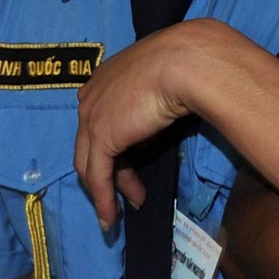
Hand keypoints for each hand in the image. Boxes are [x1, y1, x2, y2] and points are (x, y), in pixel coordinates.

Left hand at [75, 20, 241, 227]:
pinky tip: (111, 217)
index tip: (132, 165)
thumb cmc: (188, 62)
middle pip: (92, 145)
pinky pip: (98, 177)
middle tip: (129, 194)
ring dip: (106, 192)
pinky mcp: (102, 138)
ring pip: (91, 165)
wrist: (188, 61)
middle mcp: (92, 96)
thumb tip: (164, 114)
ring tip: (121, 212)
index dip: (114, 147)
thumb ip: (155, 96)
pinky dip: (104, 199)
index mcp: (105, 78)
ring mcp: (92, 116)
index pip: (101, 121)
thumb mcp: (166, 77)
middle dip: (108, 174)